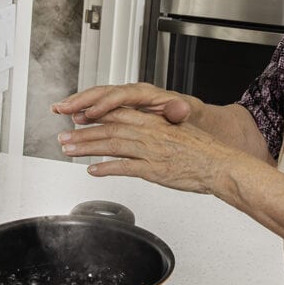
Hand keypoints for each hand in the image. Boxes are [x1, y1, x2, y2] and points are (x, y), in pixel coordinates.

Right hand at [52, 83, 194, 125]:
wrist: (182, 112)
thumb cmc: (180, 112)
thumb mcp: (183, 112)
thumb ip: (178, 110)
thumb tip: (179, 108)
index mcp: (144, 93)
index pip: (120, 96)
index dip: (104, 104)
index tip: (90, 114)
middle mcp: (129, 92)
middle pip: (102, 92)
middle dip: (81, 100)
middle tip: (64, 108)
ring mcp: (121, 98)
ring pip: (94, 96)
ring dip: (75, 102)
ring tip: (57, 109)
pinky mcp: (115, 106)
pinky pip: (94, 104)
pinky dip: (79, 108)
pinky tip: (66, 113)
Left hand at [56, 105, 234, 192]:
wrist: (220, 164)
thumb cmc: (203, 151)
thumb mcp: (177, 132)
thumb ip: (155, 130)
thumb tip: (138, 131)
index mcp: (153, 121)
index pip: (117, 114)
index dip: (94, 116)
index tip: (77, 119)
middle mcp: (149, 133)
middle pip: (108, 129)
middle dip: (82, 133)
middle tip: (63, 138)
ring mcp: (150, 150)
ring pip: (111, 145)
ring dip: (86, 147)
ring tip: (69, 151)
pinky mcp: (154, 169)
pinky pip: (124, 167)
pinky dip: (106, 168)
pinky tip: (93, 170)